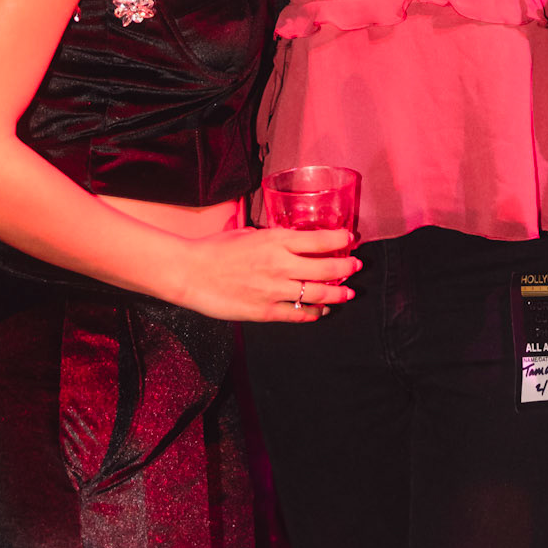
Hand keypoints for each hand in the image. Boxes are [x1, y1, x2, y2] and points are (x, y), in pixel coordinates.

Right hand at [176, 224, 359, 323]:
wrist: (190, 272)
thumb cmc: (215, 248)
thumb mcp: (248, 233)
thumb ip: (272, 237)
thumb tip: (289, 239)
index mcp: (276, 239)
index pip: (320, 239)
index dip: (341, 239)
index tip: (350, 239)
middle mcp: (281, 264)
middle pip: (327, 267)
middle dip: (347, 267)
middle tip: (356, 266)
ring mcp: (274, 290)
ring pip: (319, 294)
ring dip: (338, 294)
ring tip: (348, 293)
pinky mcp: (266, 311)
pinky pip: (299, 314)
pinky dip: (315, 313)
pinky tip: (322, 311)